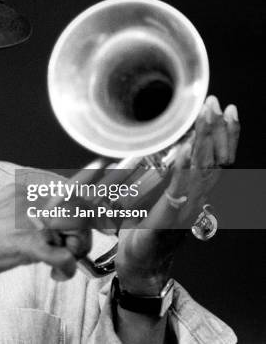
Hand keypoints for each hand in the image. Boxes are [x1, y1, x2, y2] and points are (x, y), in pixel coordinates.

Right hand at [0, 183, 92, 284]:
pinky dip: (66, 270)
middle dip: (84, 232)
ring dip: (77, 250)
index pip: (75, 187)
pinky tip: (56, 274)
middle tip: (72, 248)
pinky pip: (65, 257)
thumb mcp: (6, 205)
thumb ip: (34, 205)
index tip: (95, 220)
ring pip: (79, 230)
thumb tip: (65, 216)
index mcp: (26, 185)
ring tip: (61, 260)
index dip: (91, 206)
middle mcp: (32, 196)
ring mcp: (30, 218)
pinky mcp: (26, 244)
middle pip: (82, 208)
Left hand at [114, 95, 239, 293]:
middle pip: (216, 160)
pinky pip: (178, 190)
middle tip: (214, 103)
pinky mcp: (168, 220)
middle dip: (216, 130)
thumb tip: (172, 148)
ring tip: (205, 117)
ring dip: (204, 142)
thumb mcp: (160, 196)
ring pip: (202, 171)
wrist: (141, 264)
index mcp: (196, 193)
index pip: (220, 160)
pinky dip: (183, 168)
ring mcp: (185, 211)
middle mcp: (197, 200)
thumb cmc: (147, 230)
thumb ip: (169, 176)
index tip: (227, 110)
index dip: (226, 135)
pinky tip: (185, 149)